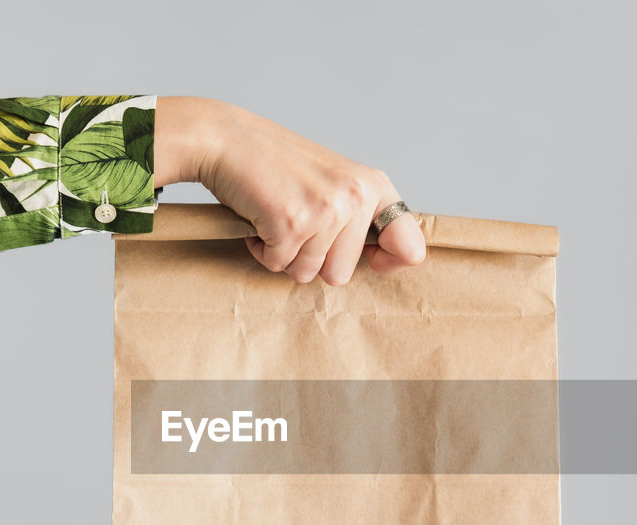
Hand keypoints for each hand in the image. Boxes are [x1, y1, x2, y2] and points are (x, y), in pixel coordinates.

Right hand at [154, 96, 425, 285]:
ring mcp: (326, 211)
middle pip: (341, 274)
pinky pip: (277, 265)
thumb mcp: (333, 182)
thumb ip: (360, 216)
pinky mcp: (293, 223)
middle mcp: (356, 197)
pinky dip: (261, 248)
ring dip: (283, 253)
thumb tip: (390, 260)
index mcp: (373, 186)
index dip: (386, 263)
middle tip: (294, 222)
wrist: (227, 139)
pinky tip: (259, 216)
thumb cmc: (275, 165)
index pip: (410, 247)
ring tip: (276, 215)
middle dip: (310, 260)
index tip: (369, 260)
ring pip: (307, 274)